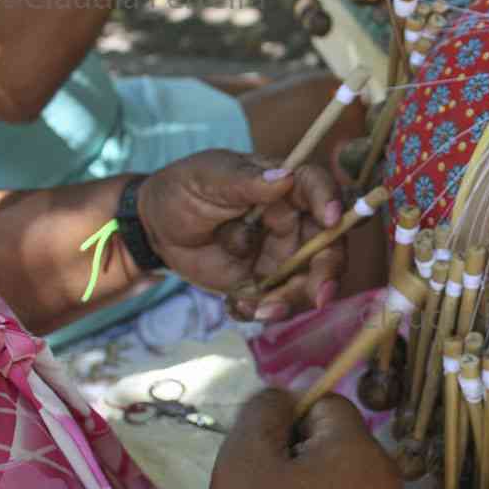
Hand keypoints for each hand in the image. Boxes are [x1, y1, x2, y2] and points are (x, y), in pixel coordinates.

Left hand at [137, 150, 346, 322]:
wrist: (157, 230)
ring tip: (259, 309)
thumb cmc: (183, 190)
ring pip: (307, 282)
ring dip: (291, 300)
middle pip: (328, 245)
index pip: (317, 187)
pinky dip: (261, 311)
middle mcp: (293, 222)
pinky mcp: (267, 284)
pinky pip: (276, 303)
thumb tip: (284, 177)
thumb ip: (244, 180)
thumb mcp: (206, 177)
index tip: (330, 220)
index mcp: (285, 187)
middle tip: (319, 295)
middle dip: (328, 272)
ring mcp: (283, 256)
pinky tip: (237, 308)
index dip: (331, 201)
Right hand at [206, 390, 401, 488]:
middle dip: (302, 455)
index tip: (263, 457)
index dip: (289, 422)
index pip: (328, 405)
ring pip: (343, 482)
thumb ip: (265, 409)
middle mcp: (389, 482)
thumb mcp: (245, 456)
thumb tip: (286, 395)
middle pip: (340, 443)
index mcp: (364, 451)